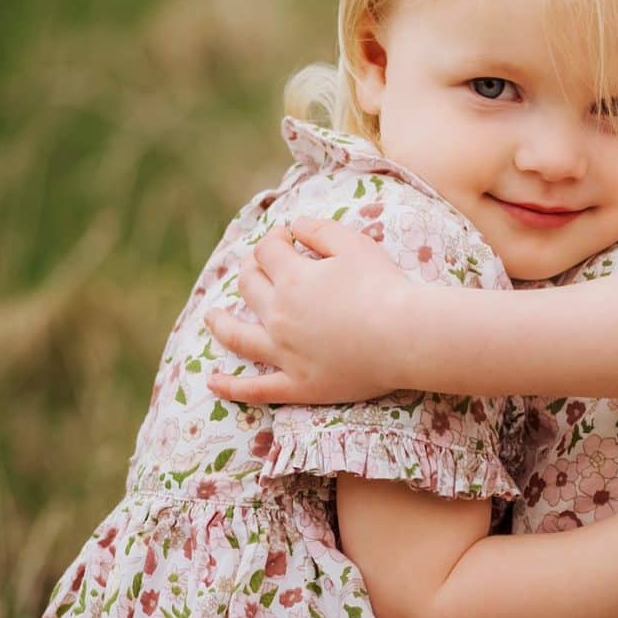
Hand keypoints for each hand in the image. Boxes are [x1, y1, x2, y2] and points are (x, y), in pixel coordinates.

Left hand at [205, 218, 418, 405]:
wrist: (406, 337)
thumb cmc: (384, 286)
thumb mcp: (354, 243)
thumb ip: (319, 230)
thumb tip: (294, 227)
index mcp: (292, 278)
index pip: (267, 251)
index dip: (275, 240)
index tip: (289, 239)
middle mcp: (279, 315)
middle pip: (250, 287)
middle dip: (252, 270)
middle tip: (261, 267)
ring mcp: (284, 353)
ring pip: (238, 336)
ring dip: (221, 323)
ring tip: (211, 317)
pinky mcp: (298, 385)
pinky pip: (256, 389)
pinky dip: (230, 387)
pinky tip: (211, 382)